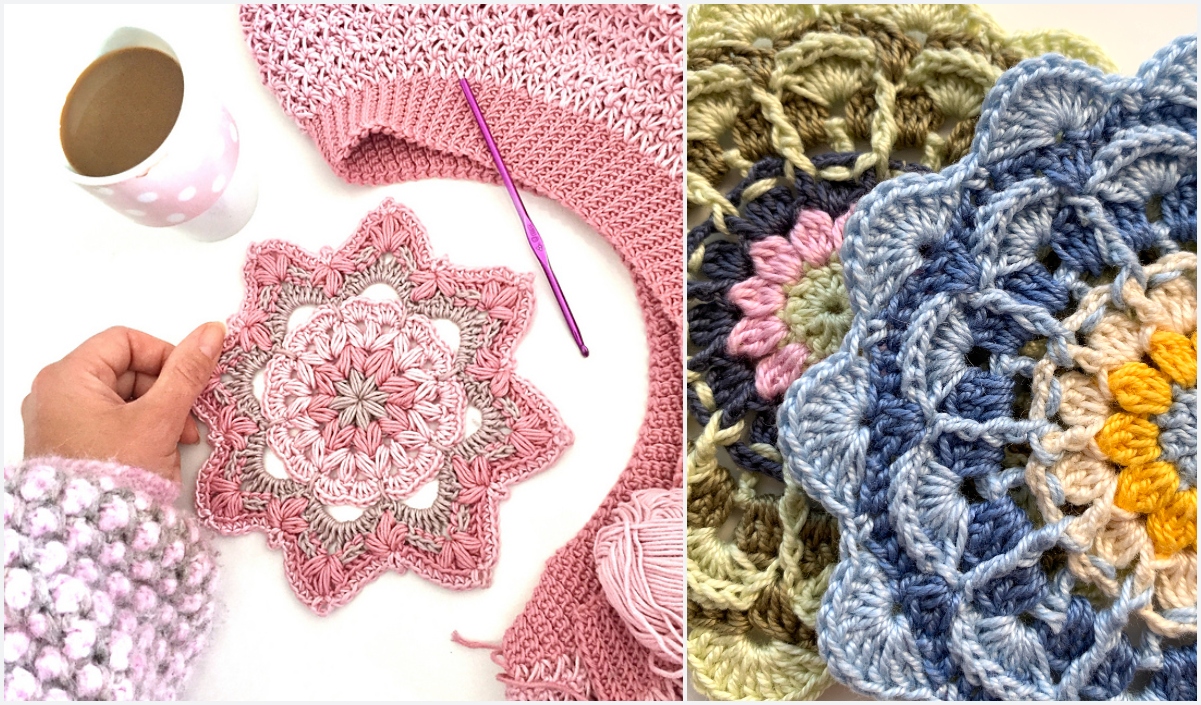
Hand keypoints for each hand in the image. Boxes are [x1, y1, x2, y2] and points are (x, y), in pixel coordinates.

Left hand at [21, 323, 225, 482]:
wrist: (88, 536)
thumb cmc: (116, 472)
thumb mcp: (160, 417)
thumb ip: (188, 372)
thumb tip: (213, 330)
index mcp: (68, 377)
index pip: (126, 341)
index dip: (164, 355)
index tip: (188, 381)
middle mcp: (55, 393)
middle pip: (124, 371)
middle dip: (164, 393)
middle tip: (186, 421)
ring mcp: (58, 421)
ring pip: (121, 398)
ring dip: (156, 414)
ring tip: (176, 443)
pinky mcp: (67, 444)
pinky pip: (108, 422)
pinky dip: (137, 430)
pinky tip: (156, 453)